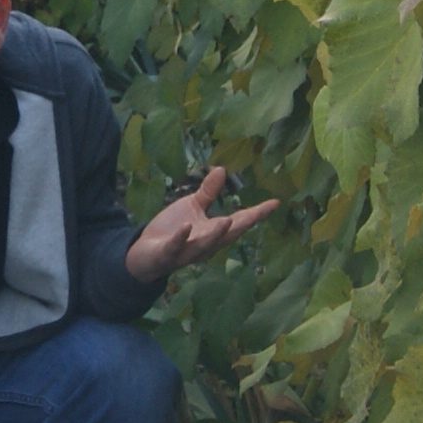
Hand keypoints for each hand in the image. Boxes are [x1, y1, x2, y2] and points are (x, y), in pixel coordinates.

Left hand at [124, 166, 284, 283]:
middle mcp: (205, 244)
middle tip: (259, 213)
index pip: (240, 222)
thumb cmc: (173, 230)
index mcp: (214, 232)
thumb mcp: (192, 207)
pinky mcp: (167, 254)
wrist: (146, 253)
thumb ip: (208, 192)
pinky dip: (181, 238)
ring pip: (204, 244)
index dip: (258, 213)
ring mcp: (187, 251)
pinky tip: (187, 226)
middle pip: (227, 235)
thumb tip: (222, 169)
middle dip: (242, 225)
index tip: (276, 202)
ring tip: (227, 220)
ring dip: (216, 234)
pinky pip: (176, 246)